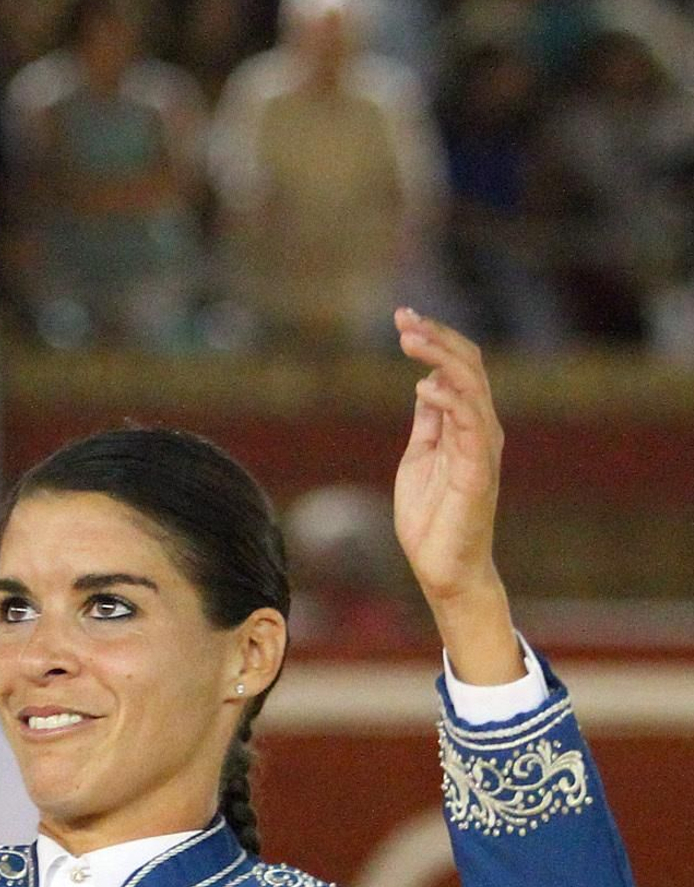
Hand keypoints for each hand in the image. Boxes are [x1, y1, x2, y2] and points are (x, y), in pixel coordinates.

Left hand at [392, 307, 522, 681]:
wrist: (442, 569)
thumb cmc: (432, 520)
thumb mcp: (420, 458)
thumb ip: (428, 423)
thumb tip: (425, 386)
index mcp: (465, 424)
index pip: (458, 368)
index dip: (434, 339)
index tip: (404, 317)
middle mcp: (480, 429)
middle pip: (468, 365)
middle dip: (436, 337)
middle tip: (404, 318)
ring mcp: (482, 448)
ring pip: (472, 385)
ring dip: (440, 358)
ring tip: (410, 339)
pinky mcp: (479, 470)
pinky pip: (471, 424)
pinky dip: (450, 400)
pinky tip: (423, 387)